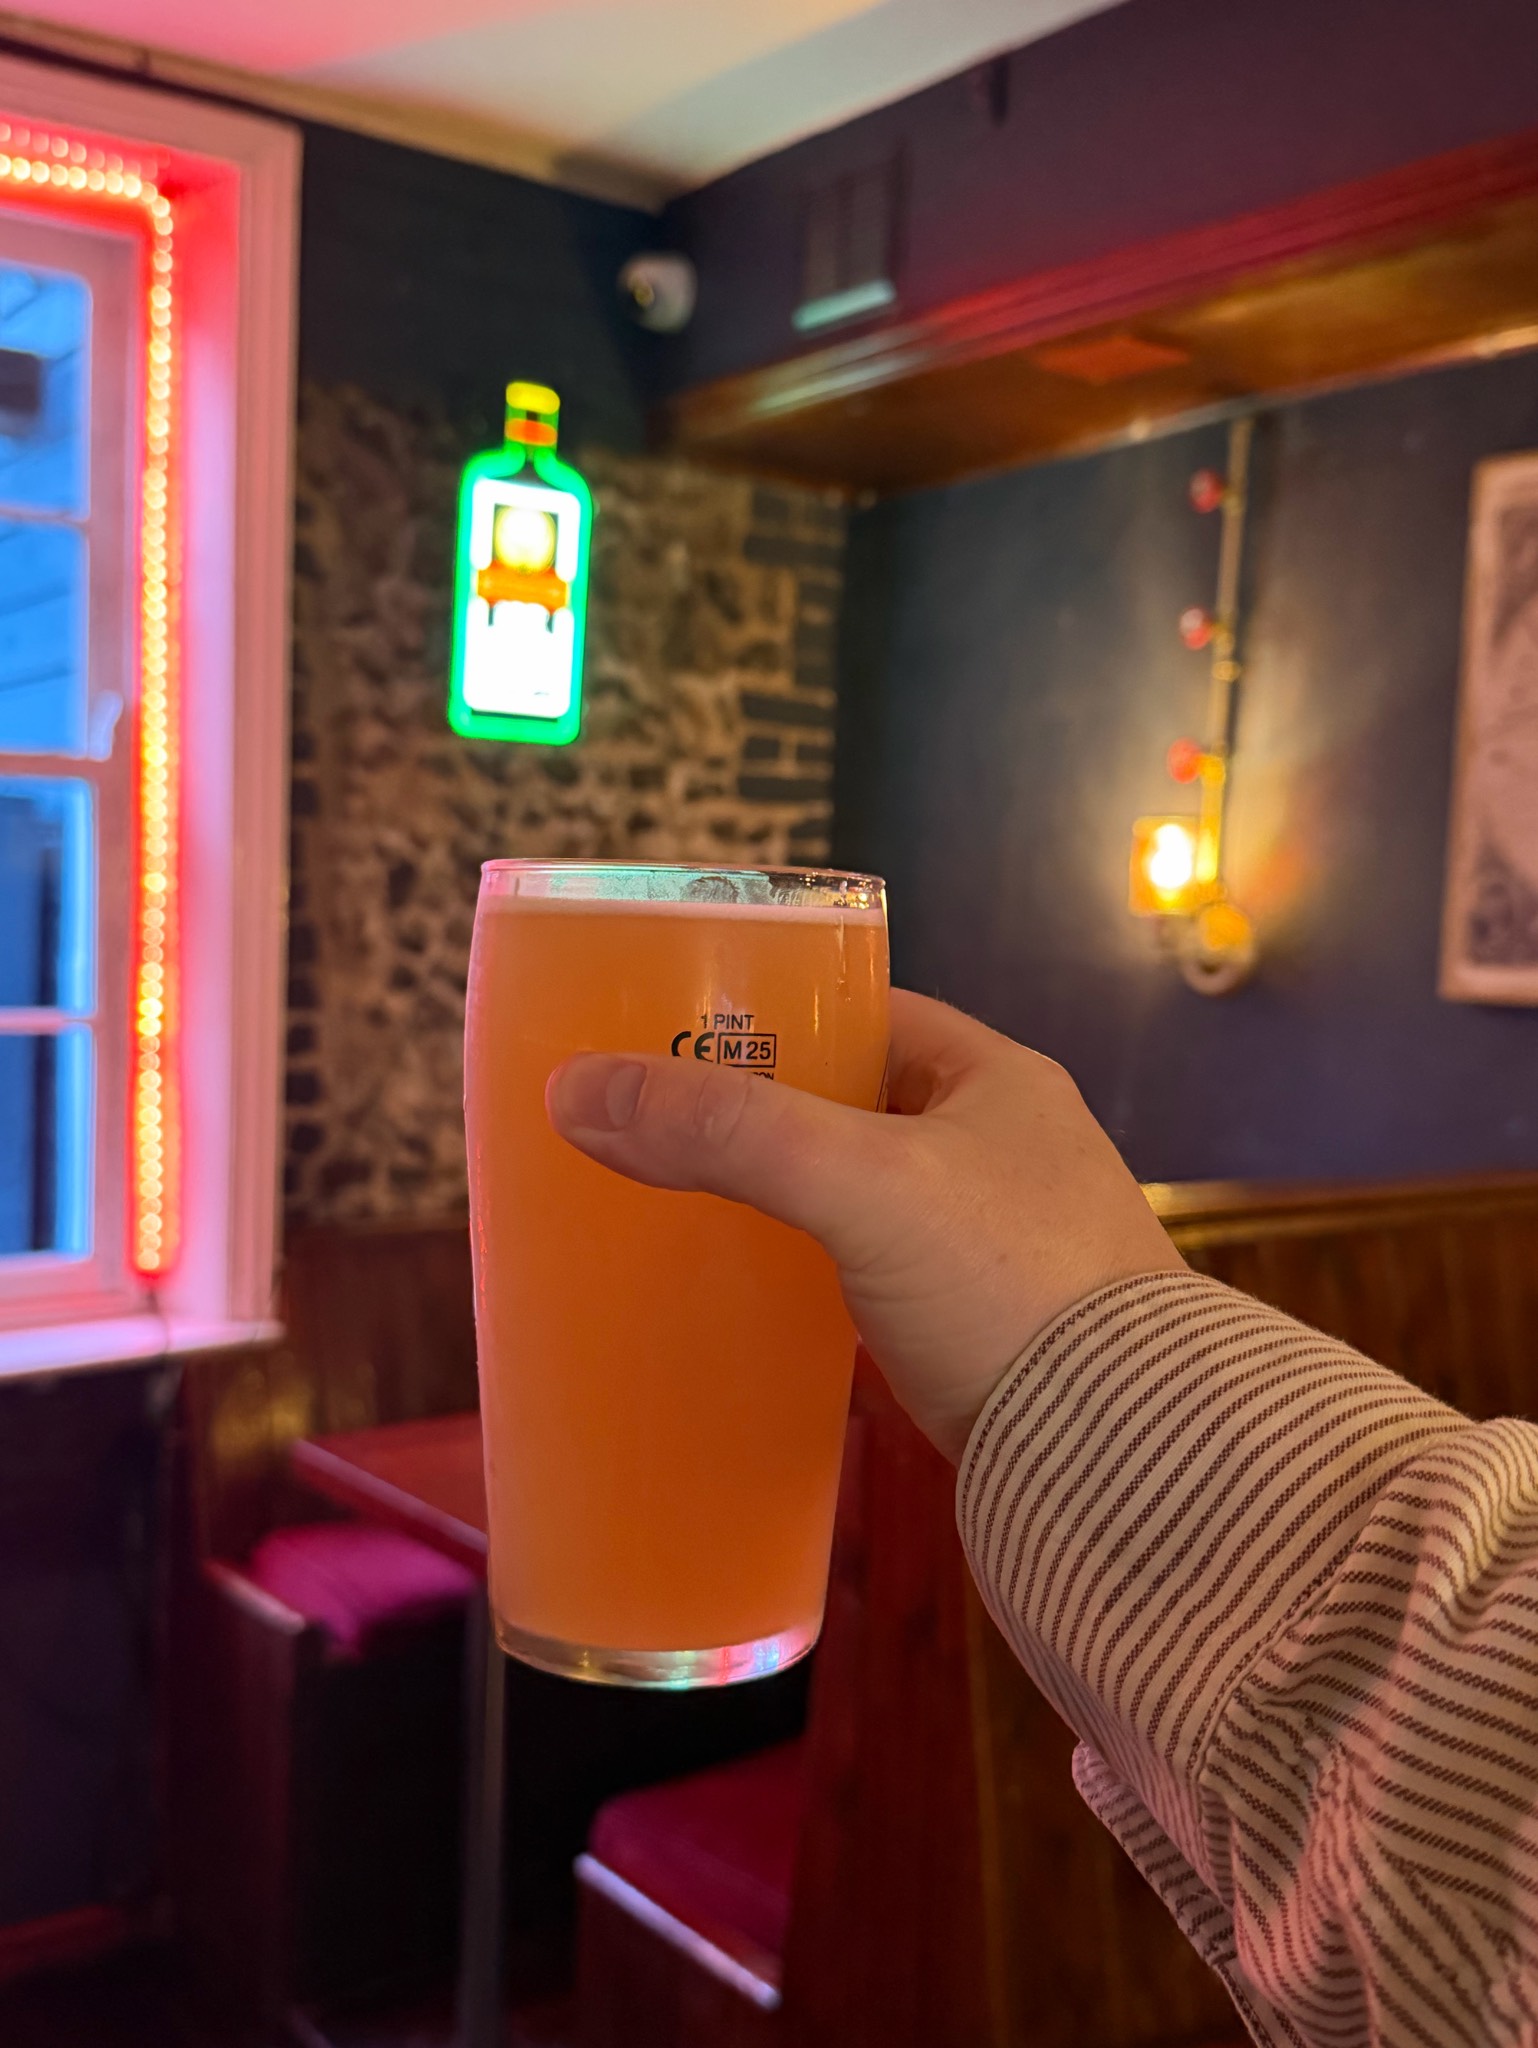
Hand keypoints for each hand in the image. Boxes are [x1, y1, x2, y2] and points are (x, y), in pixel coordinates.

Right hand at [546, 990, 1184, 1461]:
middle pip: (858, 1108)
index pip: (871, 1014)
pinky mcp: (986, 1328)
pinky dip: (816, 1277)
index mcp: (999, 1080)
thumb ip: (725, 1132)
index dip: (778, 1017)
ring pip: (865, 1199)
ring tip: (683, 1209)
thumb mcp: (858, 1183)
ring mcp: (1002, 1244)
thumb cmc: (1004, 1281)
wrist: (1121, 1457)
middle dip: (765, 1118)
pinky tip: (751, 1298)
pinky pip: (877, 1277)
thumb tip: (577, 1090)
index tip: (682, 1040)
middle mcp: (1009, 1149)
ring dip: (787, 1204)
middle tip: (661, 1130)